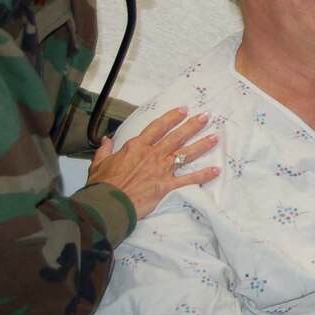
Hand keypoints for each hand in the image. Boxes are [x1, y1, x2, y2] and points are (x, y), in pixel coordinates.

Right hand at [87, 107, 219, 218]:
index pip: (158, 127)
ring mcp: (161, 170)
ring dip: (202, 145)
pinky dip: (203, 175)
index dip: (172, 117)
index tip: (184, 110)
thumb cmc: (102, 185)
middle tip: (207, 116)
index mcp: (136, 147)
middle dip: (193, 126)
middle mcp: (152, 155)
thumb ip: (104, 151)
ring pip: (186, 154)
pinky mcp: (166, 186)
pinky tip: (216, 170)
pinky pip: (189, 179)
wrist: (107, 204)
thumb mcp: (98, 164)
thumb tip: (106, 140)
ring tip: (216, 137)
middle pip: (177, 137)